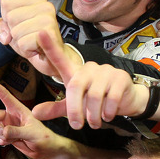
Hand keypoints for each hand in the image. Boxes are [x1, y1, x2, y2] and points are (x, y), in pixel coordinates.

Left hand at [0, 0, 80, 76]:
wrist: (52, 58)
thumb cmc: (31, 40)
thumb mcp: (11, 30)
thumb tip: (5, 35)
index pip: (5, 3)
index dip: (7, 18)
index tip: (22, 24)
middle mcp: (45, 5)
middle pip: (10, 18)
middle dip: (15, 31)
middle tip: (28, 35)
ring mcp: (48, 19)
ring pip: (15, 32)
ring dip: (21, 42)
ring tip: (33, 42)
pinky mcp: (49, 34)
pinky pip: (22, 43)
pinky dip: (26, 50)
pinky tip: (37, 48)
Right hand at [0, 74, 67, 158]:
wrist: (44, 150)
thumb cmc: (43, 138)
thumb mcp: (32, 133)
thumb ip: (17, 131)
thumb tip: (3, 131)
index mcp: (17, 108)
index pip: (4, 95)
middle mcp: (10, 115)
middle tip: (2, 133)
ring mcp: (7, 125)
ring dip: (1, 136)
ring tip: (14, 138)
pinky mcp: (5, 135)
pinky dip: (2, 141)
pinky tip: (12, 142)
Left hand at [23, 32, 147, 128]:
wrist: (125, 102)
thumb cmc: (95, 102)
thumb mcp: (74, 106)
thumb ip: (55, 108)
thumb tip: (35, 113)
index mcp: (75, 73)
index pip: (60, 58)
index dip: (50, 46)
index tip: (39, 33)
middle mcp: (89, 68)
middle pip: (75, 87)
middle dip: (75, 110)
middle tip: (78, 125)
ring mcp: (105, 70)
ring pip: (94, 96)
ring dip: (93, 115)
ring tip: (95, 123)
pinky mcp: (120, 77)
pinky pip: (111, 98)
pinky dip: (108, 112)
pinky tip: (108, 116)